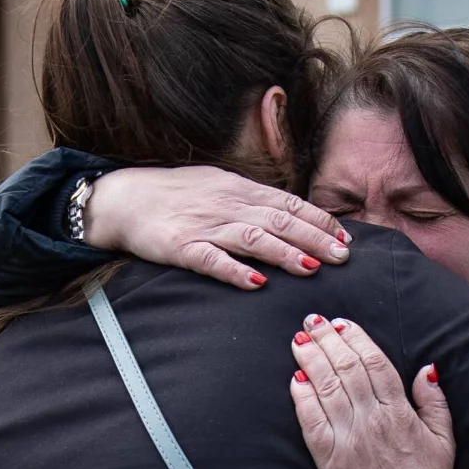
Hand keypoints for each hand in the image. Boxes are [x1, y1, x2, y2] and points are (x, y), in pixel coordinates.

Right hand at [84, 166, 350, 290]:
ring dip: (285, 253)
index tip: (345, 237)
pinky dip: (235, 271)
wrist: (123, 198)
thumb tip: (286, 216)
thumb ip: (249, 200)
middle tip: (342, 258)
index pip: (288, 203)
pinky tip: (256, 282)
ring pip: (253, 237)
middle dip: (315, 238)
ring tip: (311, 268)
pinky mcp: (181, 247)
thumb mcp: (216, 186)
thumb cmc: (172, 195)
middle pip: (280, 220)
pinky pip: (212, 259)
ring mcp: (205, 225)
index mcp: (238, 189)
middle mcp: (227, 204)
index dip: (319, 220)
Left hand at [289, 314, 454, 468]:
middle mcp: (373, 421)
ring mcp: (349, 440)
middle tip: (312, 320)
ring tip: (299, 340)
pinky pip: (311, 423)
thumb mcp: (444, 440)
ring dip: (311, 360)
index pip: (375, 362)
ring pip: (326, 389)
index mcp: (401, 413)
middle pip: (346, 368)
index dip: (356, 338)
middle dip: (327, 340)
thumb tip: (426, 367)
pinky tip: (295, 379)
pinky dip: (302, 398)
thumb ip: (434, 401)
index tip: (341, 322)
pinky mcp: (330, 461)